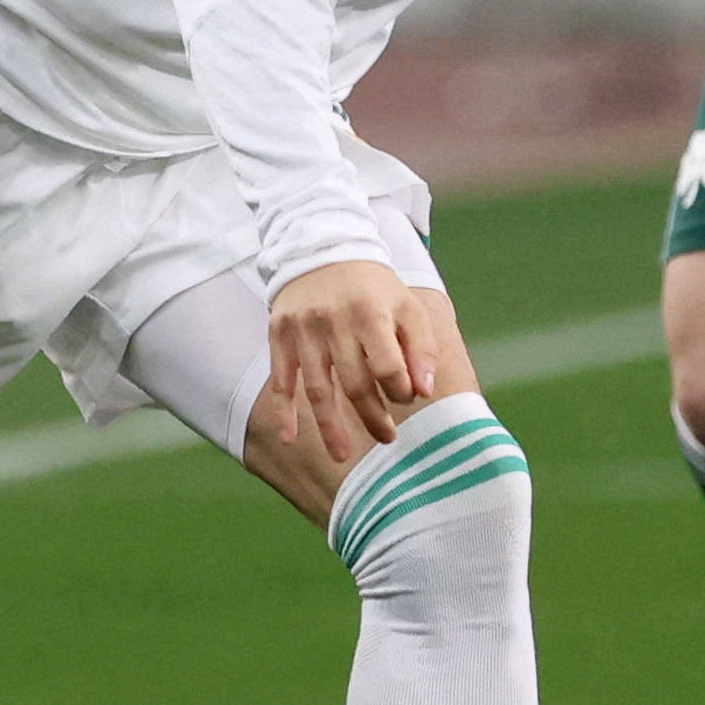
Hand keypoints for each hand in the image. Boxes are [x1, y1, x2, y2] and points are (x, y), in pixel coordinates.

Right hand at [264, 258, 447, 463]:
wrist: (320, 249)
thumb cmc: (372, 286)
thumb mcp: (406, 305)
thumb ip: (421, 346)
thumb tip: (424, 391)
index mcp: (371, 313)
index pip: (387, 366)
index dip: (399, 390)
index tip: (405, 397)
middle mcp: (334, 322)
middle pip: (354, 383)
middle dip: (372, 417)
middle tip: (386, 438)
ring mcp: (303, 330)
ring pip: (317, 389)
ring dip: (330, 427)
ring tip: (342, 456)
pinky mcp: (279, 335)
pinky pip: (281, 380)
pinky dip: (284, 411)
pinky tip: (290, 438)